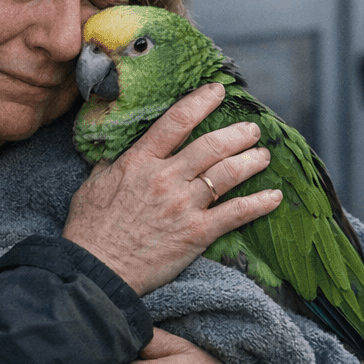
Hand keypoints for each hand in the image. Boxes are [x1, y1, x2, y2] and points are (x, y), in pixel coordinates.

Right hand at [64, 83, 281, 294]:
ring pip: (227, 174)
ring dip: (251, 161)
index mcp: (139, 162)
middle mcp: (165, 178)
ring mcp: (183, 205)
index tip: (218, 91)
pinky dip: (259, 203)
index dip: (200, 102)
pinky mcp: (196, 234)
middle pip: (211, 145)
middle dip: (237, 133)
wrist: (95, 272)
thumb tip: (117, 151)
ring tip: (263, 156)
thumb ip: (111, 164)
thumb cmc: (90, 230)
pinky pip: (235, 213)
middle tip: (251, 130)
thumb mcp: (93, 185)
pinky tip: (274, 197)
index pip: (175, 122)